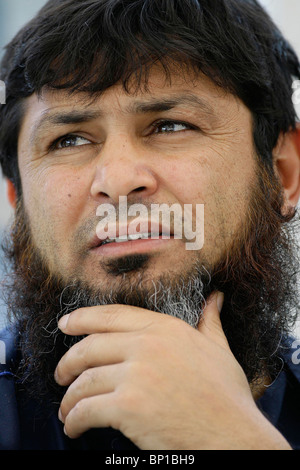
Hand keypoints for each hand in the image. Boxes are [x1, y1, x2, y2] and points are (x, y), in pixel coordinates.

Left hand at [55, 292, 290, 448]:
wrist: (233, 434)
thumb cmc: (227, 394)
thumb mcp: (219, 349)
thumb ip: (209, 321)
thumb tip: (216, 299)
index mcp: (164, 328)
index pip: (111, 315)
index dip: (82, 318)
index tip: (65, 324)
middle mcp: (146, 345)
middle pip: (89, 347)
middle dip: (68, 362)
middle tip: (61, 374)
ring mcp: (136, 375)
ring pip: (84, 380)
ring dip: (69, 397)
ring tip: (67, 408)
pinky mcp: (129, 407)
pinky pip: (87, 409)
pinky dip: (74, 419)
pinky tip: (74, 426)